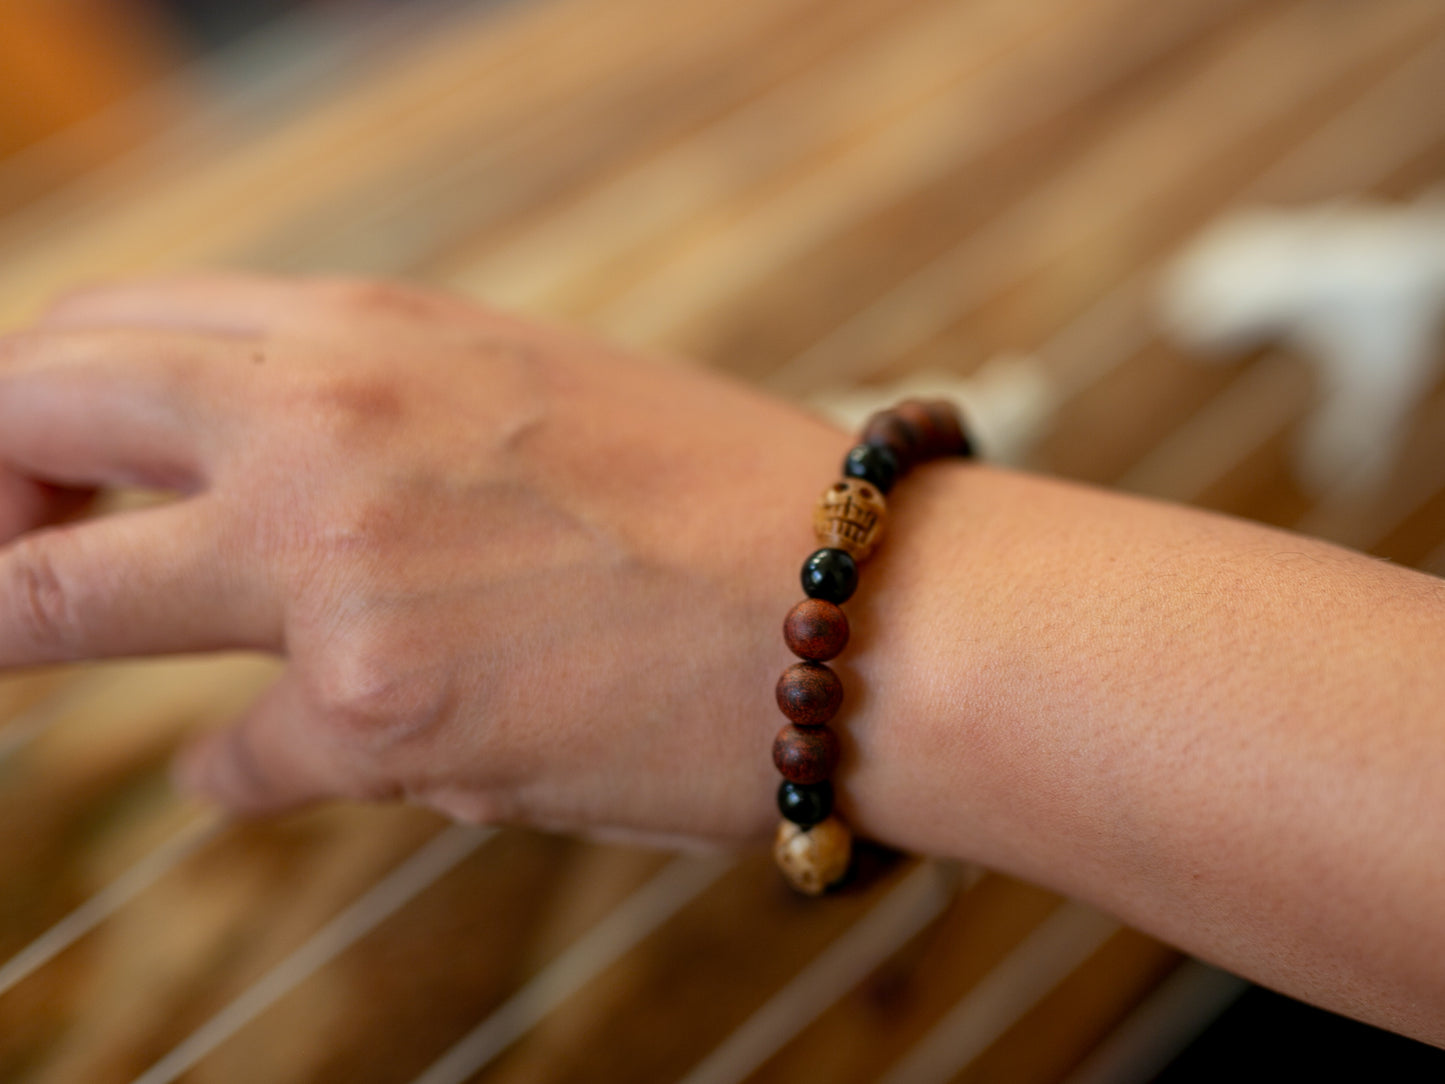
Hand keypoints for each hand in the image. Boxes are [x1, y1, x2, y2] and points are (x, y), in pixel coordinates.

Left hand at [0, 275, 847, 844]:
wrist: (859, 607)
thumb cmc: (719, 500)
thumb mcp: (525, 393)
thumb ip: (373, 419)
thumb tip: (248, 497)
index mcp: (374, 328)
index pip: (112, 325)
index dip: (43, 405)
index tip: (45, 470)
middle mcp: (327, 420)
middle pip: (30, 412)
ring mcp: (335, 569)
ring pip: (48, 598)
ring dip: (22, 629)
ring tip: (27, 650)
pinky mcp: (376, 717)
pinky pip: (231, 762)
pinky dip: (241, 773)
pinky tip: (273, 772)